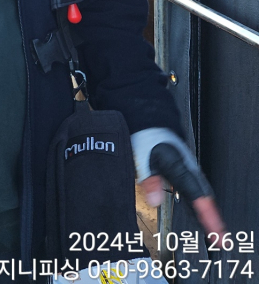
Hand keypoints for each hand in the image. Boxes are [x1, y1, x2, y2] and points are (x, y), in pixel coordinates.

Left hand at [132, 128, 225, 244]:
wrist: (153, 125)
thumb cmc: (149, 140)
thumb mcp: (143, 159)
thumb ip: (150, 180)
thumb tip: (155, 200)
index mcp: (180, 169)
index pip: (197, 197)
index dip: (206, 216)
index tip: (215, 232)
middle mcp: (189, 171)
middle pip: (205, 199)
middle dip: (213, 220)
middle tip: (221, 241)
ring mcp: (189, 171)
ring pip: (204, 196)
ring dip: (210, 215)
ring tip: (216, 235)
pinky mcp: (187, 172)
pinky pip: (198, 191)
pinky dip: (203, 205)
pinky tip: (202, 216)